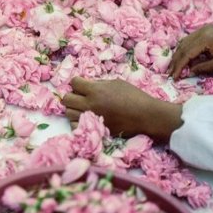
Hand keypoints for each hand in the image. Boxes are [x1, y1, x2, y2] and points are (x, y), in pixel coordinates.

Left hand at [62, 77, 181, 140]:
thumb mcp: (116, 83)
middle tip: (80, 97)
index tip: (82, 85)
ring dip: (73, 109)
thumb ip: (99, 84)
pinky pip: (75, 126)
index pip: (74, 82)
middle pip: (66, 99)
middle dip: (72, 95)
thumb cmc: (134, 96)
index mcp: (95, 90)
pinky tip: (85, 118)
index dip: (77, 82)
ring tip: (83, 108)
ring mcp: (91, 118)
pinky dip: (77, 122)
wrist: (145, 116)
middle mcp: (90, 104)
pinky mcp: (95, 129)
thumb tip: (88, 86)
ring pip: (68, 113)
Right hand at [168, 25, 212, 79]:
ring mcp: (203, 29)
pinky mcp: (206, 30)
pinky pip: (190, 40)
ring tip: (174, 67)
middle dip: (176, 61)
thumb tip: (188, 72)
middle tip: (170, 73)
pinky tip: (183, 58)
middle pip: (183, 47)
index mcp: (206, 38)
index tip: (174, 77)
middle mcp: (202, 31)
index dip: (179, 66)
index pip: (187, 53)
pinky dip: (185, 49)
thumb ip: (202, 68)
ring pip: (184, 42)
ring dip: (179, 55)